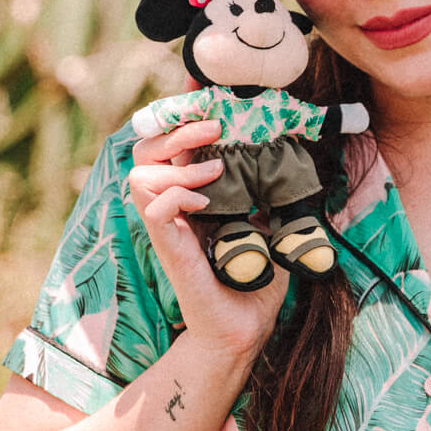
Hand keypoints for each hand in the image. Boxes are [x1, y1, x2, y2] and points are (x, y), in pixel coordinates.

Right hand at [128, 118, 285, 359]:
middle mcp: (172, 208)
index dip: (179, 120)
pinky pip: (153, 210)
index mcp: (189, 198)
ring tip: (216, 172)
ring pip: (141, 174)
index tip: (206, 102)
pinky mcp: (169, 249)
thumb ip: (269, 197)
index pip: (167, 146)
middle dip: (177, 130)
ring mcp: (167, 228)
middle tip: (214, 128)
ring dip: (179, 164)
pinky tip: (205, 202)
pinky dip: (177, 195)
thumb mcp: (269, 227)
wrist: (245, 328)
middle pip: (146, 150)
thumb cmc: (254, 281)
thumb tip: (290, 163)